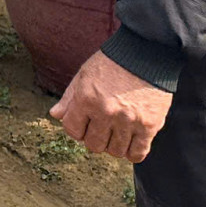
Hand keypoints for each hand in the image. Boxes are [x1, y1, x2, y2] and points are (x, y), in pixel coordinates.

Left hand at [49, 51, 173, 161]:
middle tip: (102, 128)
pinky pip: (137, 153)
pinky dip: (133, 152)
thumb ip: (69, 97)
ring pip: (115, 151)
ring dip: (114, 145)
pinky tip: (131, 141)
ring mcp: (128, 120)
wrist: (146, 53)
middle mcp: (105, 112)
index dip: (76, 128)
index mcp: (86, 98)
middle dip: (95, 138)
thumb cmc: (112, 62)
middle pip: (94, 145)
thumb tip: (55, 115)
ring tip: (117, 132)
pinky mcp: (149, 125)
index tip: (84, 123)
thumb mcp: (84, 74)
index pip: (72, 130)